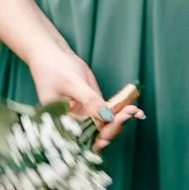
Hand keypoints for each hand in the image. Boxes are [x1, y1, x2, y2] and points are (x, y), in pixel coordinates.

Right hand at [26, 51, 143, 149]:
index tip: (117, 122)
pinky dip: (121, 113)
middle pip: (96, 134)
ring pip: (104, 125)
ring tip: (135, 110)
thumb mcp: (72, 83)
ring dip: (121, 120)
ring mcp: (83, 115)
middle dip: (115, 126)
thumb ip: (90, 100)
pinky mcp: (92, 107)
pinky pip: (108, 114)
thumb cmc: (54, 67)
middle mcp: (72, 122)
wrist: (53, 53)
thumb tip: (107, 117)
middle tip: (130, 112)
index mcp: (61, 122)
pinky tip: (134, 110)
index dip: (101, 134)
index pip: (83, 135)